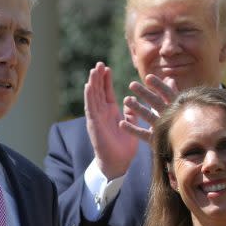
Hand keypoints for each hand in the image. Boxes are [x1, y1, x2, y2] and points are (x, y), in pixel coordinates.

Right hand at [85, 62, 137, 179]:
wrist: (119, 162)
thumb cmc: (124, 146)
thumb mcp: (131, 124)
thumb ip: (133, 112)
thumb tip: (137, 100)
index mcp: (110, 112)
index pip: (107, 92)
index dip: (106, 80)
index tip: (107, 68)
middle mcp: (101, 113)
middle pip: (98, 91)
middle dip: (98, 78)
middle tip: (98, 64)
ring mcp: (96, 118)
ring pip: (93, 97)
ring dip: (93, 83)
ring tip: (93, 70)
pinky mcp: (94, 124)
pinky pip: (90, 108)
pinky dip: (89, 97)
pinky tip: (88, 86)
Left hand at [120, 74, 178, 142]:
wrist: (190, 147)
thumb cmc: (184, 123)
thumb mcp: (179, 107)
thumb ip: (173, 93)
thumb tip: (169, 79)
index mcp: (177, 107)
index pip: (168, 94)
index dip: (158, 85)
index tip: (148, 77)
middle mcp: (171, 117)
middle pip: (156, 103)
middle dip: (144, 93)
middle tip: (132, 84)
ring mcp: (163, 128)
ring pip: (148, 116)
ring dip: (137, 108)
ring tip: (126, 100)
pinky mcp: (156, 140)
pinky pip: (142, 134)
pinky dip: (132, 129)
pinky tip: (122, 123)